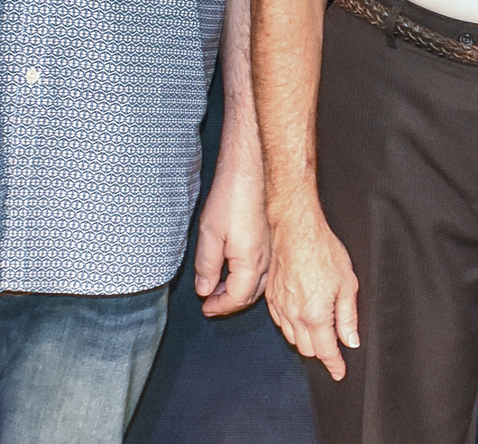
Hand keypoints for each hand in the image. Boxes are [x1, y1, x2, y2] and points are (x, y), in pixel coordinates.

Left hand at [194, 158, 269, 317]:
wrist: (252, 168)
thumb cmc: (232, 196)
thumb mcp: (210, 233)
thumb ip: (207, 266)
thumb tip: (205, 289)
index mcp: (250, 263)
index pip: (237, 298)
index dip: (219, 307)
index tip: (205, 308)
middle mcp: (266, 260)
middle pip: (250, 294)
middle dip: (230, 302)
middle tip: (211, 301)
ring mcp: (272, 249)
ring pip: (259, 282)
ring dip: (240, 289)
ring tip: (221, 286)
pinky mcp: (273, 239)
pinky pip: (264, 269)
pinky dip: (250, 277)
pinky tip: (237, 268)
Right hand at [263, 199, 359, 380]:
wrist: (294, 229)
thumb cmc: (322, 250)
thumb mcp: (347, 283)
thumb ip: (348, 316)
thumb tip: (350, 340)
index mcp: (315, 314)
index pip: (325, 351)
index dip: (334, 365)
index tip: (339, 372)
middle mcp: (294, 315)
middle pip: (307, 349)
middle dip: (321, 353)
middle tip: (333, 351)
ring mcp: (279, 307)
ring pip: (292, 338)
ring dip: (306, 342)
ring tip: (319, 336)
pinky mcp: (270, 297)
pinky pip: (281, 323)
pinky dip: (292, 328)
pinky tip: (301, 320)